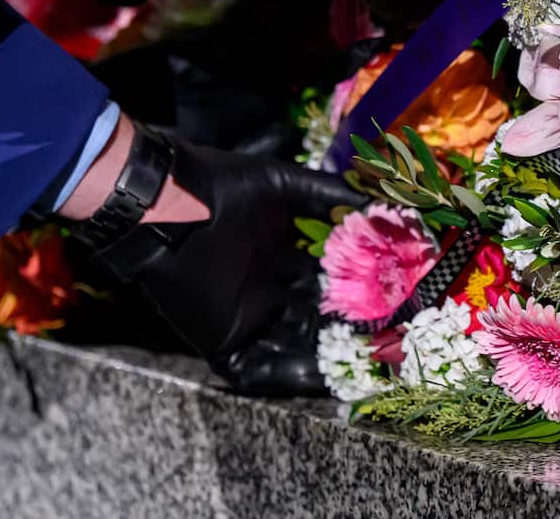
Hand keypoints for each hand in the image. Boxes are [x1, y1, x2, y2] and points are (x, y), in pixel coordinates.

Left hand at [64, 119, 360, 392]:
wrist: (167, 203)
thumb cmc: (222, 187)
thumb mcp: (283, 185)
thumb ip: (330, 196)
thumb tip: (383, 202)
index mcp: (281, 256)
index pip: (328, 282)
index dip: (358, 291)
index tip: (391, 297)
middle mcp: (267, 289)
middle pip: (315, 318)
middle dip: (347, 329)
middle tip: (384, 338)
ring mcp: (244, 316)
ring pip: (291, 347)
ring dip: (322, 356)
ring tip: (359, 364)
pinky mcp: (220, 338)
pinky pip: (253, 368)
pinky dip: (282, 375)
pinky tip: (316, 375)